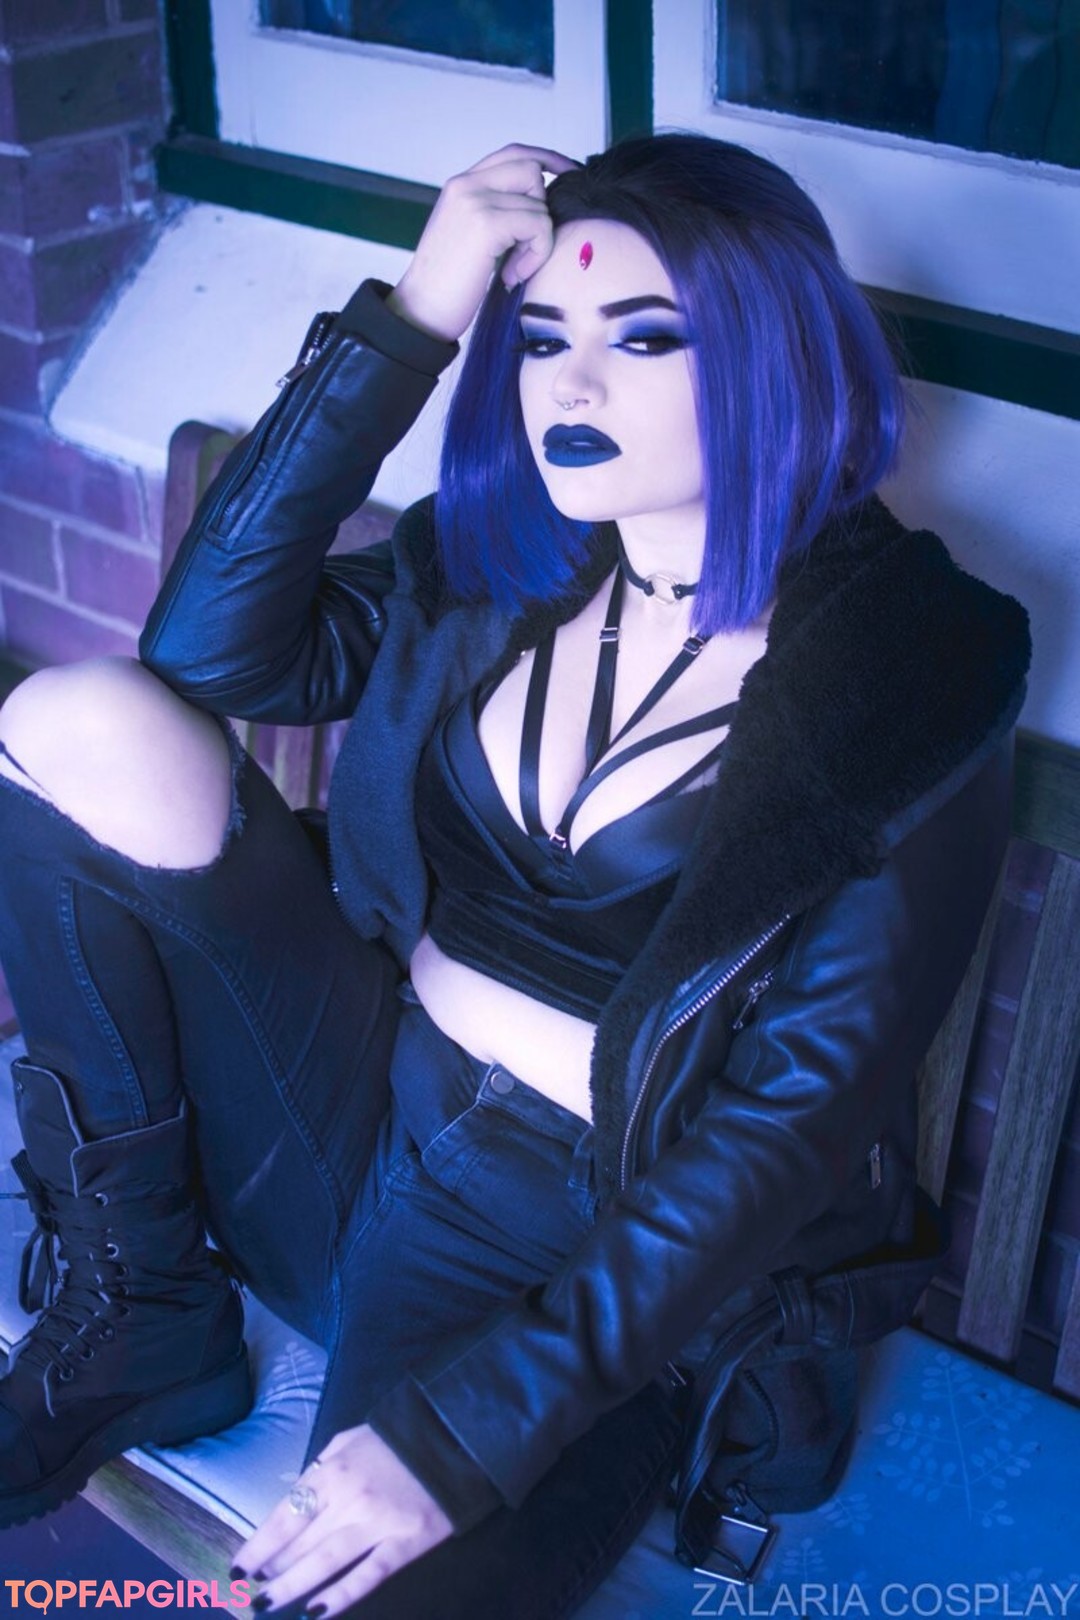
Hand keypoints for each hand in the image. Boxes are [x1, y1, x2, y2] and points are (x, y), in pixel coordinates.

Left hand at [234, 1424, 452, 1614]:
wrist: (451, 1436)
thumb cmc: (392, 1440)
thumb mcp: (347, 1442)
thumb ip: (319, 1472)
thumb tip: (291, 1506)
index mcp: (333, 1472)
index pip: (284, 1517)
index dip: (258, 1546)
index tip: (239, 1569)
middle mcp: (350, 1500)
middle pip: (301, 1544)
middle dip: (272, 1570)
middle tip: (254, 1591)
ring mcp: (379, 1524)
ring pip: (326, 1563)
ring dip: (292, 1587)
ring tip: (267, 1605)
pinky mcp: (406, 1542)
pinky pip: (368, 1575)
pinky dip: (341, 1596)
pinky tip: (316, 1612)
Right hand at [387, 143, 578, 342]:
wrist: (420, 312)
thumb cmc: (446, 285)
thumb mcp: (469, 237)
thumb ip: (495, 212)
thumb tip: (540, 206)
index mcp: (461, 185)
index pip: (513, 154)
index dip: (547, 161)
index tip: (569, 176)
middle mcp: (466, 184)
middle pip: (531, 170)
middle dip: (540, 210)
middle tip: (524, 249)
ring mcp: (474, 200)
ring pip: (538, 203)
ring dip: (537, 242)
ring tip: (513, 270)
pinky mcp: (486, 223)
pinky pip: (539, 226)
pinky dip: (537, 254)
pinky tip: (513, 276)